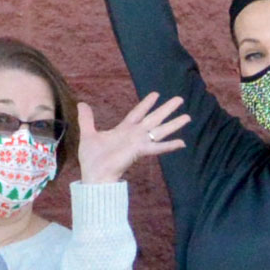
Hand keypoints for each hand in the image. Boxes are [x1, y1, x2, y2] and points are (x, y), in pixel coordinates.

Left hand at [75, 92, 190, 184]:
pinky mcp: (139, 151)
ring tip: (188, 117)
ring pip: (159, 130)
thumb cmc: (92, 159)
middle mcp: (134, 135)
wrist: (94, 175)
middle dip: (166, 109)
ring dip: (173, 124)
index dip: (146, 104)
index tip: (156, 94)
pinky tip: (182, 143)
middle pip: (154, 118)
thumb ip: (87, 119)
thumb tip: (81, 104)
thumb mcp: (88, 134)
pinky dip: (169, 146)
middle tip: (179, 99)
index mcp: (123, 130)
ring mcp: (138, 143)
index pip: (138, 113)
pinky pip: (157, 148)